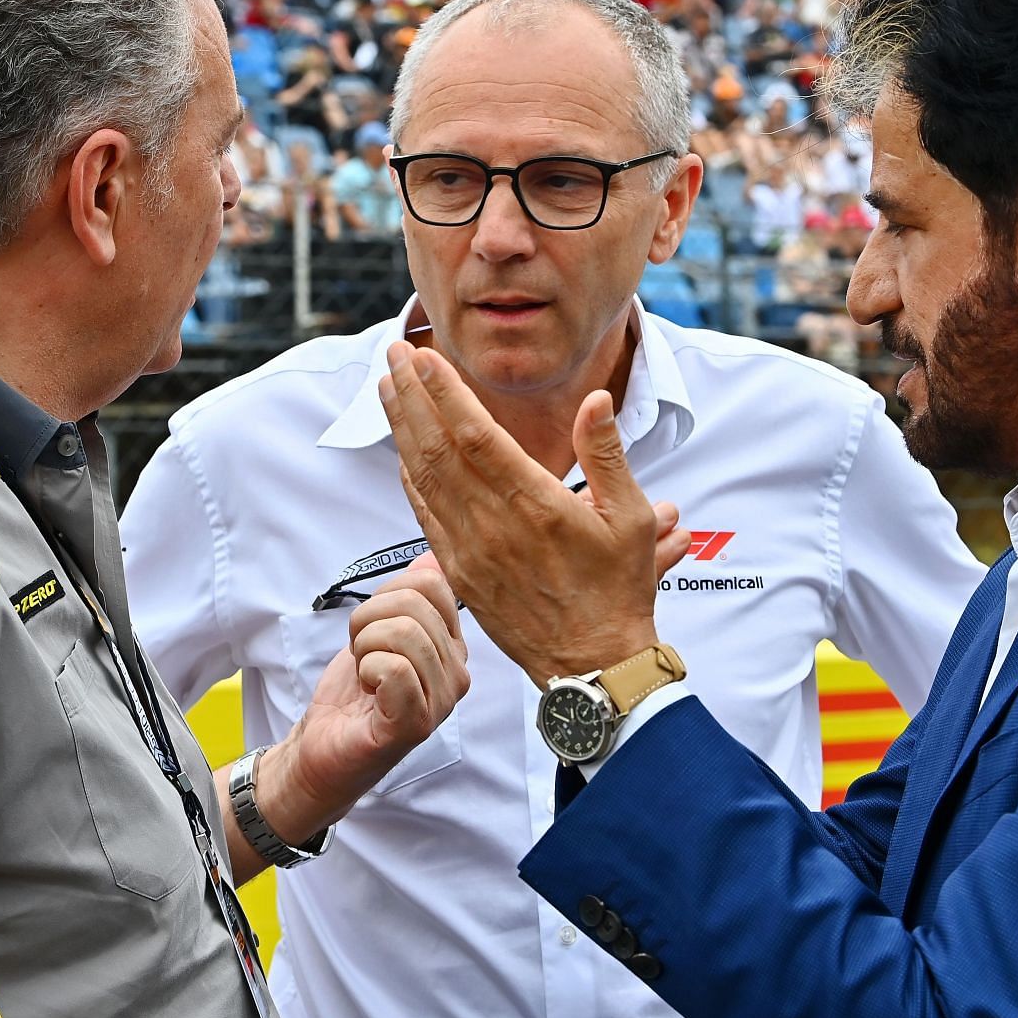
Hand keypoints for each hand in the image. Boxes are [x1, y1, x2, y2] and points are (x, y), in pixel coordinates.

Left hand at [266, 561, 470, 828]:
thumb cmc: (353, 694)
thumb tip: (431, 558)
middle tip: (362, 655)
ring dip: (364, 647)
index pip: (432, 584)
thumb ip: (409, 597)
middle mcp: (457, 674)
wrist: (324, 744)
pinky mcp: (414, 724)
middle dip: (368, 621)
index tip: (373, 628)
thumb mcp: (379, 632)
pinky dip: (367, 670)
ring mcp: (440, 702)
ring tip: (365, 674)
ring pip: (403, 632)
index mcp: (453, 647)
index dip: (386, 595)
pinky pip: (394, 668)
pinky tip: (368, 691)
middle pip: (413, 604)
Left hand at [378, 341, 691, 686]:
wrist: (593, 663)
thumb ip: (607, 454)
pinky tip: (402, 452)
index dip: (444, 392)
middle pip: (436, 447)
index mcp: (537, 504)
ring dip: (401, 429)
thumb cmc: (619, 589)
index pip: (475, 435)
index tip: (424, 358)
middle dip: (410, 396)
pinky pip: (424, 516)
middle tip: (393, 354)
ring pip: (423, 478)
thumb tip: (595, 400)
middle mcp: (494, 525)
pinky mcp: (460, 573)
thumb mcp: (631, 518)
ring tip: (386, 388)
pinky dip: (409, 478)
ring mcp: (470, 551)